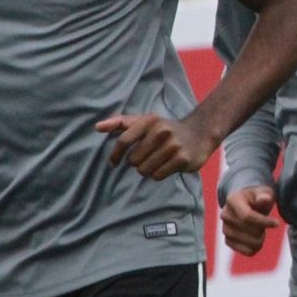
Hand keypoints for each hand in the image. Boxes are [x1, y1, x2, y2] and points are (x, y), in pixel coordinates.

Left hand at [95, 113, 216, 179]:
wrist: (200, 133)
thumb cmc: (164, 129)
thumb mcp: (145, 121)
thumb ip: (120, 123)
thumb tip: (97, 127)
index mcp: (149, 121)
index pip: (124, 140)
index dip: (115, 155)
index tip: (113, 163)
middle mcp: (162, 131)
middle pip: (133, 160)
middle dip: (138, 162)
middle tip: (149, 156)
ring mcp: (173, 145)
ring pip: (144, 170)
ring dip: (148, 169)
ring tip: (158, 161)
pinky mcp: (182, 159)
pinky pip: (157, 175)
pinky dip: (159, 174)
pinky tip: (167, 165)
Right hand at [221, 185, 278, 256]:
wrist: (249, 203)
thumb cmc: (259, 196)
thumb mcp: (264, 191)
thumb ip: (265, 195)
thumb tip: (264, 199)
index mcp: (232, 200)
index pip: (247, 216)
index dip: (264, 222)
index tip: (277, 223)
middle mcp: (225, 215)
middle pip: (249, 230)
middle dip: (263, 229)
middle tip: (268, 223)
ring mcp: (225, 229)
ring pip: (249, 243)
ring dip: (261, 239)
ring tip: (263, 230)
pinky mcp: (228, 240)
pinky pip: (246, 251)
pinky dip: (256, 248)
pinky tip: (260, 240)